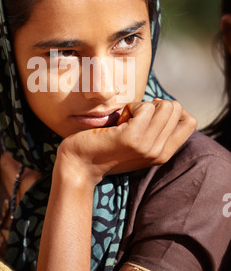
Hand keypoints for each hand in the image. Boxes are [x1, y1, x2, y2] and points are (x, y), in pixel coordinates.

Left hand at [56, 99, 196, 186]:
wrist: (79, 165)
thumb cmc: (105, 150)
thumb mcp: (138, 145)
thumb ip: (155, 132)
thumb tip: (167, 106)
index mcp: (164, 154)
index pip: (190, 121)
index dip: (172, 110)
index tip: (151, 115)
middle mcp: (159, 152)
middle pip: (176, 109)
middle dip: (155, 105)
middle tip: (134, 117)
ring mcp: (147, 145)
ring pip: (165, 105)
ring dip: (143, 105)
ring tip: (126, 119)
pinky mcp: (132, 137)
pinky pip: (146, 107)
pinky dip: (132, 106)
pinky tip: (119, 120)